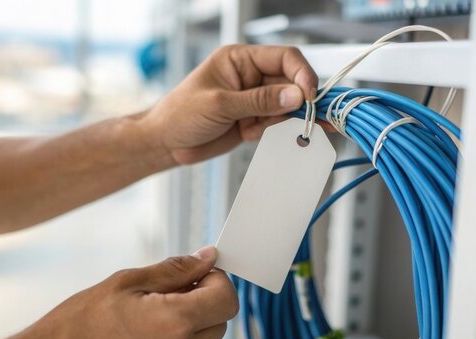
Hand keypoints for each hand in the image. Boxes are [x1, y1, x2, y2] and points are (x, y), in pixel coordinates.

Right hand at [0, 247, 237, 338]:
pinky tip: (149, 322)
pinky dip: (178, 332)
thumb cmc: (82, 323)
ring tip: (154, 304)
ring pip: (204, 335)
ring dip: (192, 315)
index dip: (217, 279)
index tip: (200, 271)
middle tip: (176, 285)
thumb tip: (205, 259)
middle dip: (207, 297)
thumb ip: (174, 270)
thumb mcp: (128, 282)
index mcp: (175, 322)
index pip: (227, 298)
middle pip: (221, 319)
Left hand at [145, 45, 318, 163]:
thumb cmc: (180, 114)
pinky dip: (270, 131)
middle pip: (291, 82)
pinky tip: (249, 134)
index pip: (284, 57)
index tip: (309, 95)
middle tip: (305, 118)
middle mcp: (250, 76)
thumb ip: (259, 100)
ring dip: (278, 120)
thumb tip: (296, 96)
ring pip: (286, 105)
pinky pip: (276, 122)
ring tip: (252, 129)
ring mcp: (253, 99)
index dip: (302, 74)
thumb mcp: (220, 105)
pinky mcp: (253, 119)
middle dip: (296, 101)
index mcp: (240, 59)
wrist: (165, 143)